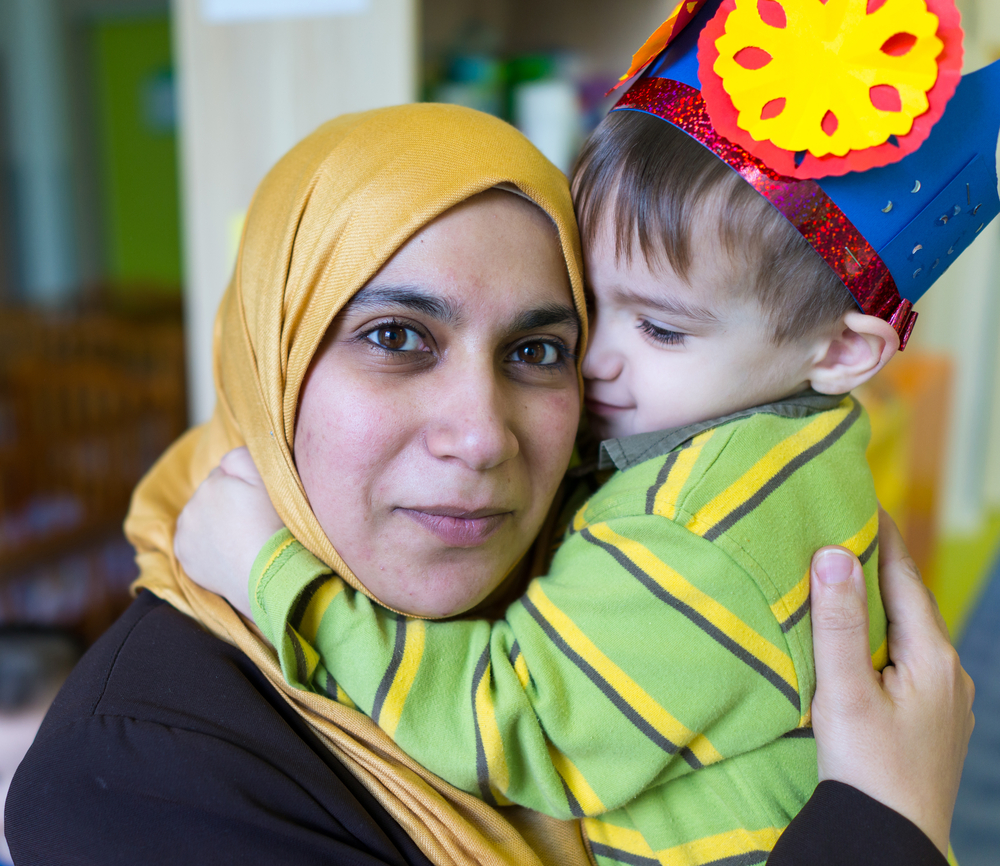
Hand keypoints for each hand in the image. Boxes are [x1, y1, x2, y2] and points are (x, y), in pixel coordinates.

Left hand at [174, 447, 284, 617]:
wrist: (268, 573)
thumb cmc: (274, 525)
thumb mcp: (268, 480)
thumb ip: (241, 458)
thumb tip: (224, 461)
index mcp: (212, 483)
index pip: (225, 476)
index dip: (243, 488)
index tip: (257, 504)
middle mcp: (192, 504)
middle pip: (210, 497)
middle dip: (226, 505)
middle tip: (251, 522)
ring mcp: (185, 532)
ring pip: (200, 518)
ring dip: (214, 524)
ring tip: (239, 539)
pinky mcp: (183, 555)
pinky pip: (192, 541)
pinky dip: (205, 544)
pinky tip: (226, 551)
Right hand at [809, 507, 973, 855]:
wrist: (892, 841)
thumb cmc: (867, 768)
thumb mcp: (845, 691)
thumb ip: (838, 622)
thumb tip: (835, 552)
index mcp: (930, 656)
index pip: (903, 576)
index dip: (882, 536)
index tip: (863, 499)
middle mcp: (948, 671)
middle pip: (911, 603)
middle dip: (881, 567)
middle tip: (847, 533)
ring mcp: (947, 699)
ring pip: (913, 634)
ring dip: (884, 605)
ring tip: (850, 584)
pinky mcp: (935, 721)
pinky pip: (912, 661)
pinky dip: (888, 638)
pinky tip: (868, 647)